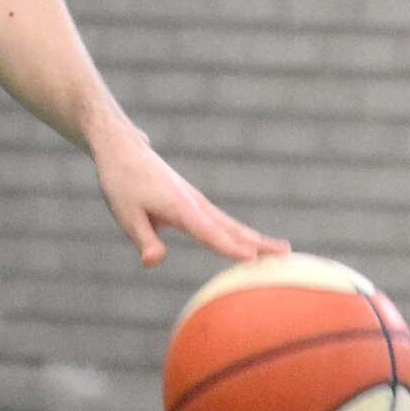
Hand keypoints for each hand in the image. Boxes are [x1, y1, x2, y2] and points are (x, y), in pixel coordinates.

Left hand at [91, 125, 286, 266]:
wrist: (123, 148)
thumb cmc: (121, 182)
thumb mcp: (125, 215)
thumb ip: (144, 240)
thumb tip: (154, 262)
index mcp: (179, 208)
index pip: (208, 233)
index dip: (229, 248)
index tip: (252, 259)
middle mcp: (195, 204)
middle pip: (232, 228)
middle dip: (259, 243)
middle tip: (287, 257)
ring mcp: (197, 201)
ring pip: (231, 224)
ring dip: (256, 238)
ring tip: (283, 251)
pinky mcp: (193, 201)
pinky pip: (222, 221)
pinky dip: (240, 233)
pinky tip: (250, 244)